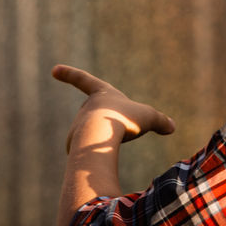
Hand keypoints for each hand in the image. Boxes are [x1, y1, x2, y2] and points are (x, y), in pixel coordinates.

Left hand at [52, 64, 174, 152]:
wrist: (100, 138)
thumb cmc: (124, 120)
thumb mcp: (149, 117)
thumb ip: (161, 122)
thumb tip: (172, 127)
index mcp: (100, 94)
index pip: (83, 79)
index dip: (70, 73)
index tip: (53, 69)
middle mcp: (85, 108)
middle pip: (96, 116)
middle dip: (107, 124)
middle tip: (120, 129)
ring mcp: (77, 126)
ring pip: (93, 136)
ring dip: (105, 141)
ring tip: (112, 143)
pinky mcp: (73, 145)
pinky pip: (87, 152)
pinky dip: (96, 155)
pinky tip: (102, 156)